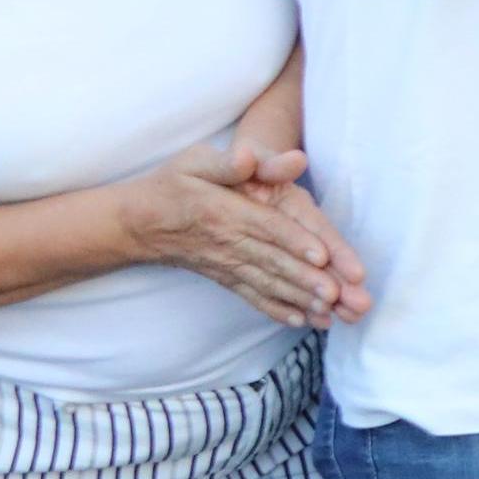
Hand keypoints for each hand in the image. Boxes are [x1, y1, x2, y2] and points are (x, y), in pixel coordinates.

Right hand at [124, 142, 369, 328]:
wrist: (137, 223)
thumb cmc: (173, 184)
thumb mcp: (195, 162)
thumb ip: (228, 162)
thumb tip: (250, 158)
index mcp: (226, 211)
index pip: (267, 227)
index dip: (295, 240)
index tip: (323, 256)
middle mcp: (229, 242)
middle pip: (274, 261)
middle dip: (309, 279)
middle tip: (340, 295)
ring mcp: (227, 264)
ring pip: (268, 283)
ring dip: (300, 299)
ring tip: (331, 312)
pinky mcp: (224, 277)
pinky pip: (252, 295)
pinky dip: (276, 309)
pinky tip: (300, 320)